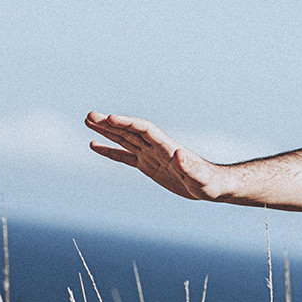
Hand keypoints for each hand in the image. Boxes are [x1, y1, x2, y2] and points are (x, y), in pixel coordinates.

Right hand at [85, 112, 231, 200]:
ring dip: (107, 131)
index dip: (127, 122)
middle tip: (90, 115)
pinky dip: (109, 150)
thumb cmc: (209, 183)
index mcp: (167, 147)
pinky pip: (125, 156)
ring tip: (88, 121)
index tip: (109, 118)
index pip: (144, 129)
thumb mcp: (200, 178)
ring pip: (125, 139)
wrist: (212, 186)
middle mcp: (157, 147)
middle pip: (130, 130)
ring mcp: (151, 155)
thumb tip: (178, 154)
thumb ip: (189, 166)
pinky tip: (94, 145)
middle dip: (111, 123)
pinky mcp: (148, 166)